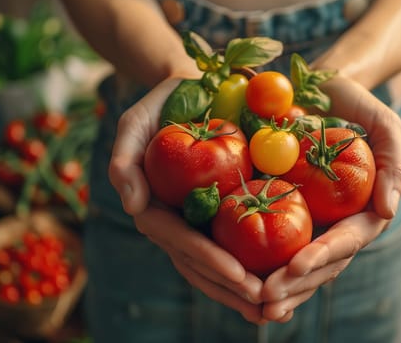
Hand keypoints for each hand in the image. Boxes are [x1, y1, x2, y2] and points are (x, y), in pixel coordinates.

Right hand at [108, 77, 265, 323]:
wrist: (193, 92)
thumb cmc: (164, 104)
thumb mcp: (135, 121)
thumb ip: (125, 159)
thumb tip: (132, 205)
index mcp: (155, 205)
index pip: (179, 241)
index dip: (208, 259)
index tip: (240, 275)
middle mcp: (174, 221)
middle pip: (197, 265)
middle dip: (228, 286)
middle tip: (263, 304)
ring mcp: (195, 221)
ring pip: (213, 266)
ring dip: (239, 291)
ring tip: (270, 309)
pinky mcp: (216, 215)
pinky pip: (232, 247)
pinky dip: (249, 270)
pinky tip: (275, 286)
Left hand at [260, 75, 400, 321]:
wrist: (321, 92)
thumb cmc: (356, 106)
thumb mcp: (382, 124)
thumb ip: (393, 164)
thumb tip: (388, 211)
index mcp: (363, 209)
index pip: (346, 240)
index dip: (323, 255)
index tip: (296, 266)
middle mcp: (337, 222)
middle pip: (321, 263)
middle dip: (296, 284)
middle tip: (267, 299)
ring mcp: (311, 221)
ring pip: (298, 264)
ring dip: (280, 287)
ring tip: (257, 307)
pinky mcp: (286, 212)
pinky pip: (274, 243)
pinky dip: (262, 267)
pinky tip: (241, 286)